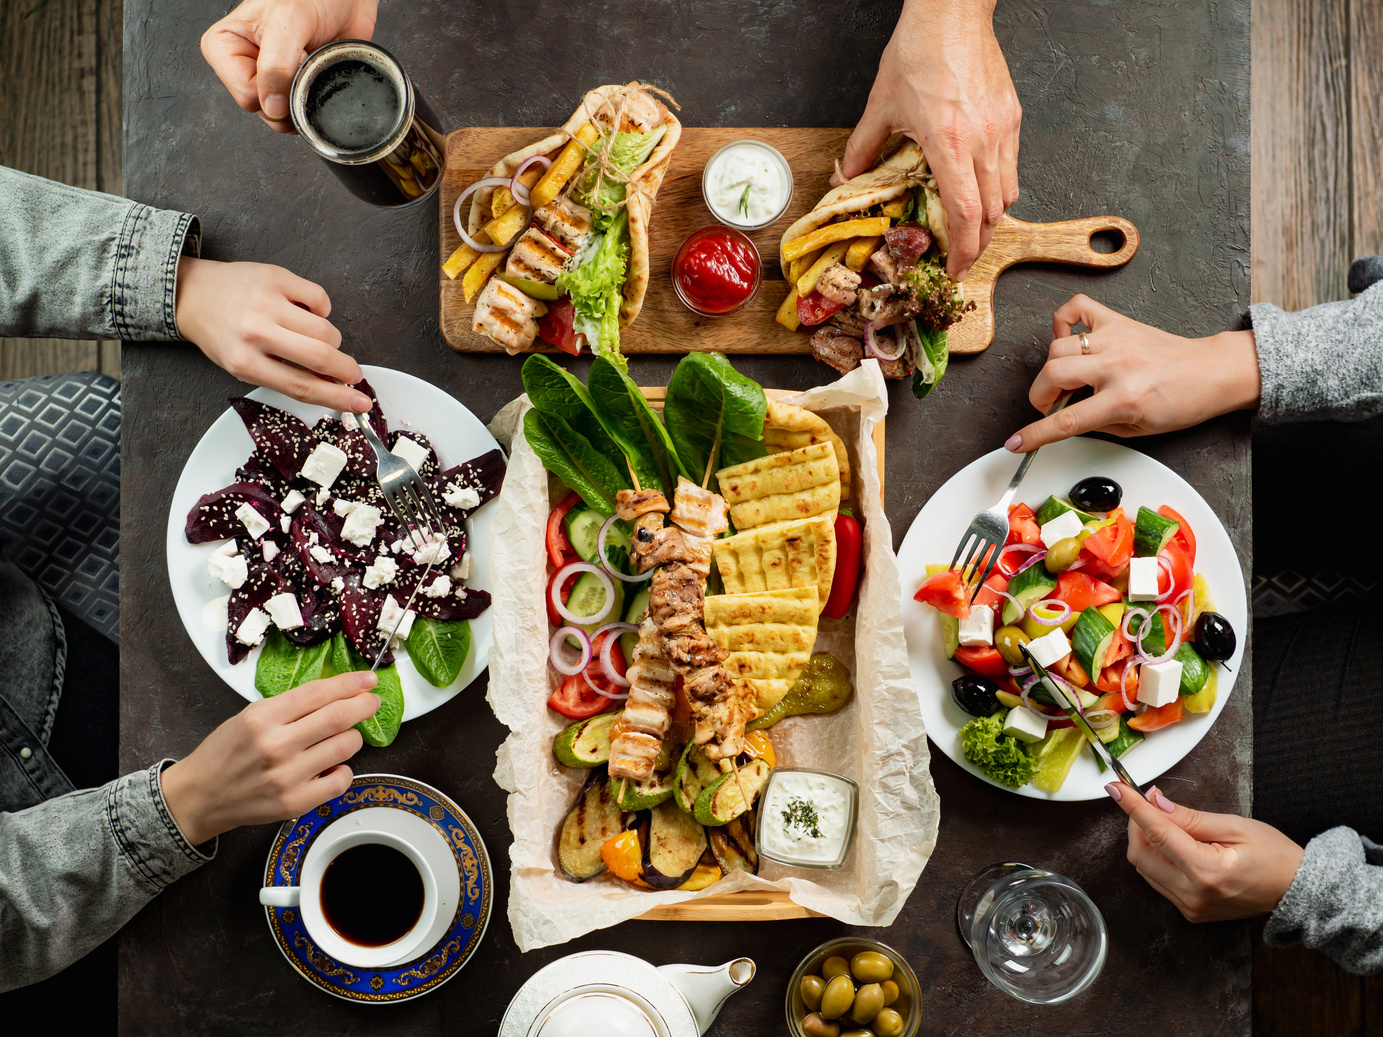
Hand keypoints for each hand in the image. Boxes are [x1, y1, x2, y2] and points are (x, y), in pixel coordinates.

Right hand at [160, 671, 382, 845]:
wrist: (200, 796)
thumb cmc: (227, 752)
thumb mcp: (251, 716)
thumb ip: (291, 706)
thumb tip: (338, 693)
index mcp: (263, 717)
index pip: (319, 693)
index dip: (350, 684)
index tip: (368, 680)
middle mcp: (276, 745)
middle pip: (339, 717)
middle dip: (364, 705)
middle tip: (371, 702)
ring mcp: (286, 776)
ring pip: (345, 746)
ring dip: (352, 737)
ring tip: (343, 737)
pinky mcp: (294, 802)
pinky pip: (341, 780)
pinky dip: (343, 770)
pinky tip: (332, 766)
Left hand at [175, 257, 370, 412]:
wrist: (193, 294)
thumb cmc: (221, 335)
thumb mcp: (244, 366)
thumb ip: (284, 376)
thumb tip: (330, 384)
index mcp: (245, 362)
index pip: (301, 386)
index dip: (337, 397)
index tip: (361, 402)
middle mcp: (255, 332)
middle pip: (320, 356)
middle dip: (347, 368)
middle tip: (352, 372)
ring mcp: (266, 302)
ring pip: (325, 328)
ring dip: (331, 339)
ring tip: (315, 337)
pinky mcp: (275, 278)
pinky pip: (320, 298)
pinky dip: (321, 309)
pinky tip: (306, 311)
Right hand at [200, 0, 378, 132]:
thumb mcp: (288, 20)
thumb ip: (275, 65)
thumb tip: (271, 109)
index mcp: (224, 46)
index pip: (245, 94)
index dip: (274, 89)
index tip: (292, 62)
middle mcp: (241, 66)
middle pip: (262, 110)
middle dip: (289, 95)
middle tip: (304, 63)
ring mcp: (267, 81)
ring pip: (280, 118)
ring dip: (304, 97)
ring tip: (310, 65)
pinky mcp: (291, 90)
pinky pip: (300, 115)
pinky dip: (314, 102)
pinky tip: (317, 78)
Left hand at [839, 0, 1021, 280]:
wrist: (952, 12)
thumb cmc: (920, 51)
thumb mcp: (882, 105)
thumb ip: (863, 148)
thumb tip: (844, 177)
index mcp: (951, 144)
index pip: (968, 214)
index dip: (965, 250)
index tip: (956, 268)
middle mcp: (984, 141)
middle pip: (993, 213)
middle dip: (979, 244)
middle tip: (962, 259)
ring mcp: (1003, 130)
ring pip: (1008, 193)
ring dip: (991, 220)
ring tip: (972, 231)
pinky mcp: (1012, 117)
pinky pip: (1011, 167)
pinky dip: (998, 189)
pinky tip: (980, 190)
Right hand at [1005, 295, 1262, 452]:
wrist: (1212, 372)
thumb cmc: (1181, 402)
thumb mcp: (1137, 429)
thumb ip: (1096, 424)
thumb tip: (1064, 420)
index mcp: (1124, 398)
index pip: (1066, 420)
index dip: (1034, 435)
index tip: (1016, 443)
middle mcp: (1117, 364)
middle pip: (1052, 374)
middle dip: (1041, 397)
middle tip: (1053, 405)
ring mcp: (1116, 338)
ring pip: (1057, 347)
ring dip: (1053, 369)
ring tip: (1069, 379)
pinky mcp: (1118, 321)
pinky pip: (1076, 308)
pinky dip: (1063, 321)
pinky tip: (1069, 339)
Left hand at [1107, 782, 1303, 921]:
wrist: (1296, 891)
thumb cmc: (1273, 855)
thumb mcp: (1234, 826)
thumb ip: (1190, 817)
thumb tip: (1155, 802)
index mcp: (1206, 871)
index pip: (1156, 833)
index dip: (1133, 807)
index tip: (1115, 787)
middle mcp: (1193, 894)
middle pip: (1140, 854)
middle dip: (1138, 824)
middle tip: (1152, 802)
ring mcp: (1190, 907)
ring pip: (1145, 868)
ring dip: (1146, 841)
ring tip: (1169, 823)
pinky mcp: (1190, 912)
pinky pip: (1158, 881)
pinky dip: (1157, 858)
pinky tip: (1175, 846)